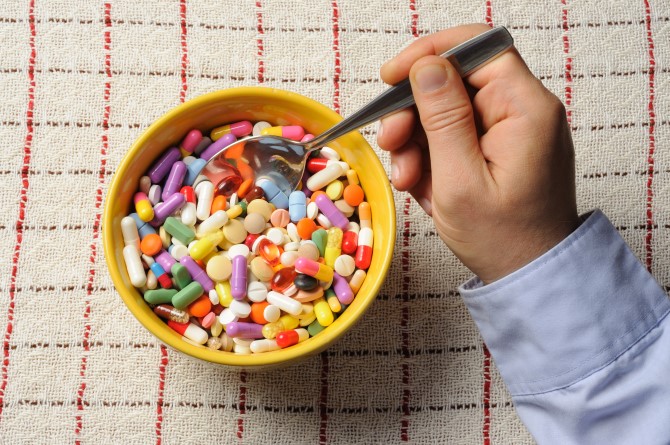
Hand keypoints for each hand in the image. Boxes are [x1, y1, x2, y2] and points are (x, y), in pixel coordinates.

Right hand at [378, 24, 580, 282]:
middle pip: (456, 81)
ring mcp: (510, 130)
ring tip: (407, 178)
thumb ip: (443, 118)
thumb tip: (426, 66)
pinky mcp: (497, 148)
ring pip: (448, 110)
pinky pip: (454, 136)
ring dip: (417, 139)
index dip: (430, 53)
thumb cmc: (503, 239)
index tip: (391, 76)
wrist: (529, 277)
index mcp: (525, 110)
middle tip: (391, 141)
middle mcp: (522, 111)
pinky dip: (430, 155)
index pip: (477, 48)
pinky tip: (422, 184)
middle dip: (414, 110)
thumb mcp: (459, 181)